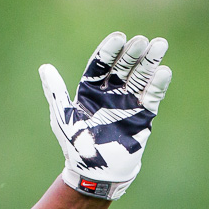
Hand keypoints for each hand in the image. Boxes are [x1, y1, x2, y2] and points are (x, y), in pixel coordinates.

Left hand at [39, 32, 171, 199]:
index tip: (119, 37)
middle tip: (140, 40)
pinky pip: (151, 96)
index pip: (101, 64)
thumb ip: (55, 92)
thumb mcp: (63, 116)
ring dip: (149, 62)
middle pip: (123, 67)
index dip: (109, 50)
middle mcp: (110, 92)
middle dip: (131, 53)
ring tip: (160, 45)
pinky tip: (163, 71)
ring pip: (140, 77)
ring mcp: (128, 102)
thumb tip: (44, 67)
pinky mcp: (143, 116)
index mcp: (90, 90)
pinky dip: (157, 84)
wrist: (94, 171)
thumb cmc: (75, 144)